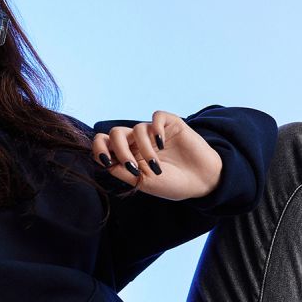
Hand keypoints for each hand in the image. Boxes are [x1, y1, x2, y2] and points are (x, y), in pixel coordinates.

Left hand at [92, 110, 222, 200]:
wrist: (201, 182)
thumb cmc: (172, 184)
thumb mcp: (143, 183)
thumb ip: (122, 171)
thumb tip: (104, 161)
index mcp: (127, 155)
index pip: (104, 143)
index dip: (99, 148)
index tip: (107, 161)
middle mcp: (138, 141)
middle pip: (115, 133)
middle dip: (120, 150)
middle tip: (132, 167)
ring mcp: (154, 132)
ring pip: (137, 128)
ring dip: (144, 149)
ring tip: (157, 166)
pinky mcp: (171, 124)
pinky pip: (156, 116)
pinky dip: (155, 129)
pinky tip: (162, 144)